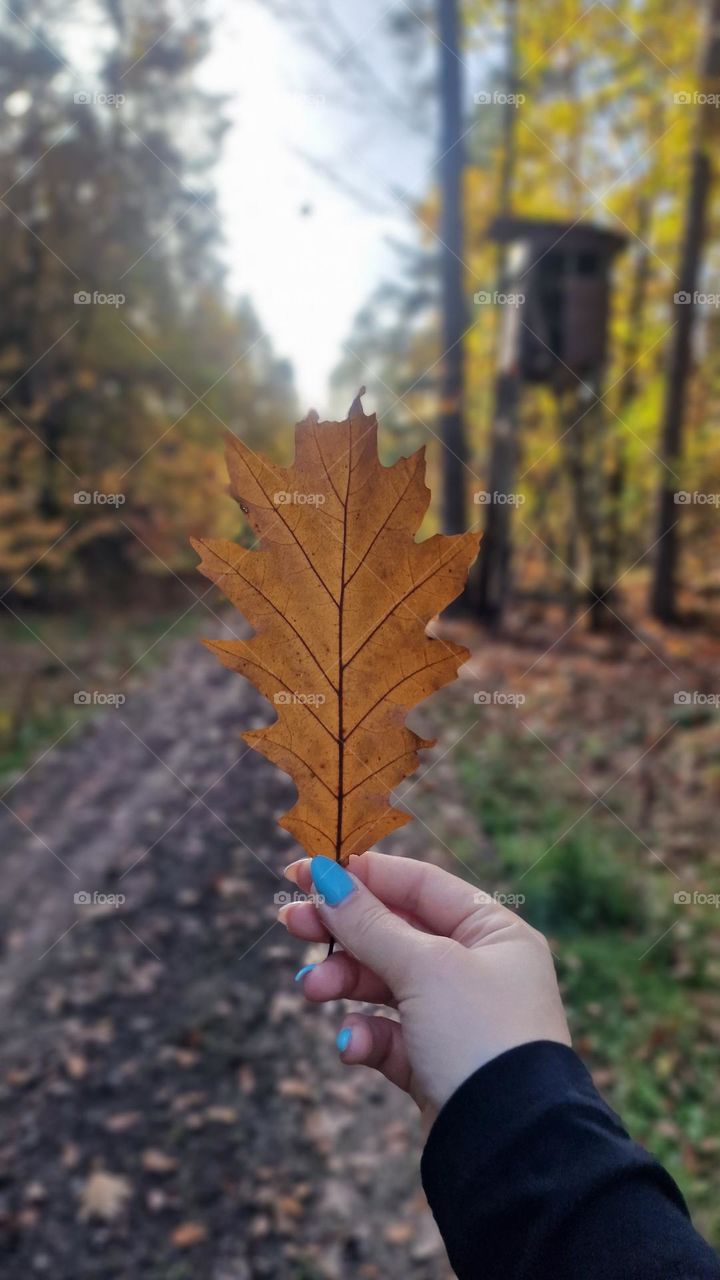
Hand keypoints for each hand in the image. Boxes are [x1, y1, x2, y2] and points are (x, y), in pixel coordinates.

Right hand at [279, 851, 570, 1123]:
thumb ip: (370, 923)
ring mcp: (458, 1019)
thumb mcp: (424, 968)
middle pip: (396, 933)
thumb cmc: (480, 1038)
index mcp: (494, 933)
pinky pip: (391, 1037)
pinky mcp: (438, 1065)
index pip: (419, 886)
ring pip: (386, 984)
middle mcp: (480, 970)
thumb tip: (326, 876)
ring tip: (310, 990)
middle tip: (290, 924)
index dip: (361, 876)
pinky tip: (353, 1046)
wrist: (511, 1148)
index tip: (305, 872)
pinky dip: (366, 1036)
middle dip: (342, 930)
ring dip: (345, 983)